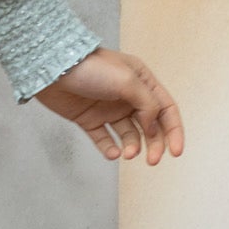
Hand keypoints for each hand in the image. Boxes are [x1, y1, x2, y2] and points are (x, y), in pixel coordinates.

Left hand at [33, 47, 183, 164]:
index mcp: (142, 81)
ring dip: (133, 146)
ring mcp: (108, 108)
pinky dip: (110, 149)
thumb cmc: (91, 68)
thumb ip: (147, 104)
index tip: (176, 152)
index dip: (174, 131)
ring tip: (128, 154)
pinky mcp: (89, 119)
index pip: (166, 109)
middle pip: (150, 125)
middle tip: (153, 160)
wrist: (52, 68)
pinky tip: (112, 153)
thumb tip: (152, 126)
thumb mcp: (128, 81)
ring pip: (129, 134)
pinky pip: (104, 139)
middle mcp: (128, 95)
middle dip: (155, 144)